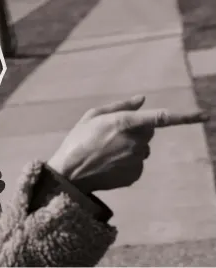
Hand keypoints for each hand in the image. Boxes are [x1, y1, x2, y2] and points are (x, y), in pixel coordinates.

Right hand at [48, 95, 207, 192]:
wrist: (70, 172)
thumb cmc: (78, 139)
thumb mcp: (93, 116)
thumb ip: (120, 106)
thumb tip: (142, 99)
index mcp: (124, 123)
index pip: (159, 118)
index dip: (183, 117)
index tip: (204, 116)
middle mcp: (134, 142)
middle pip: (149, 132)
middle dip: (138, 129)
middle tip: (114, 132)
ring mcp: (136, 160)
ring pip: (144, 148)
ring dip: (132, 146)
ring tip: (108, 149)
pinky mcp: (135, 175)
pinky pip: (138, 163)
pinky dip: (129, 161)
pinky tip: (110, 162)